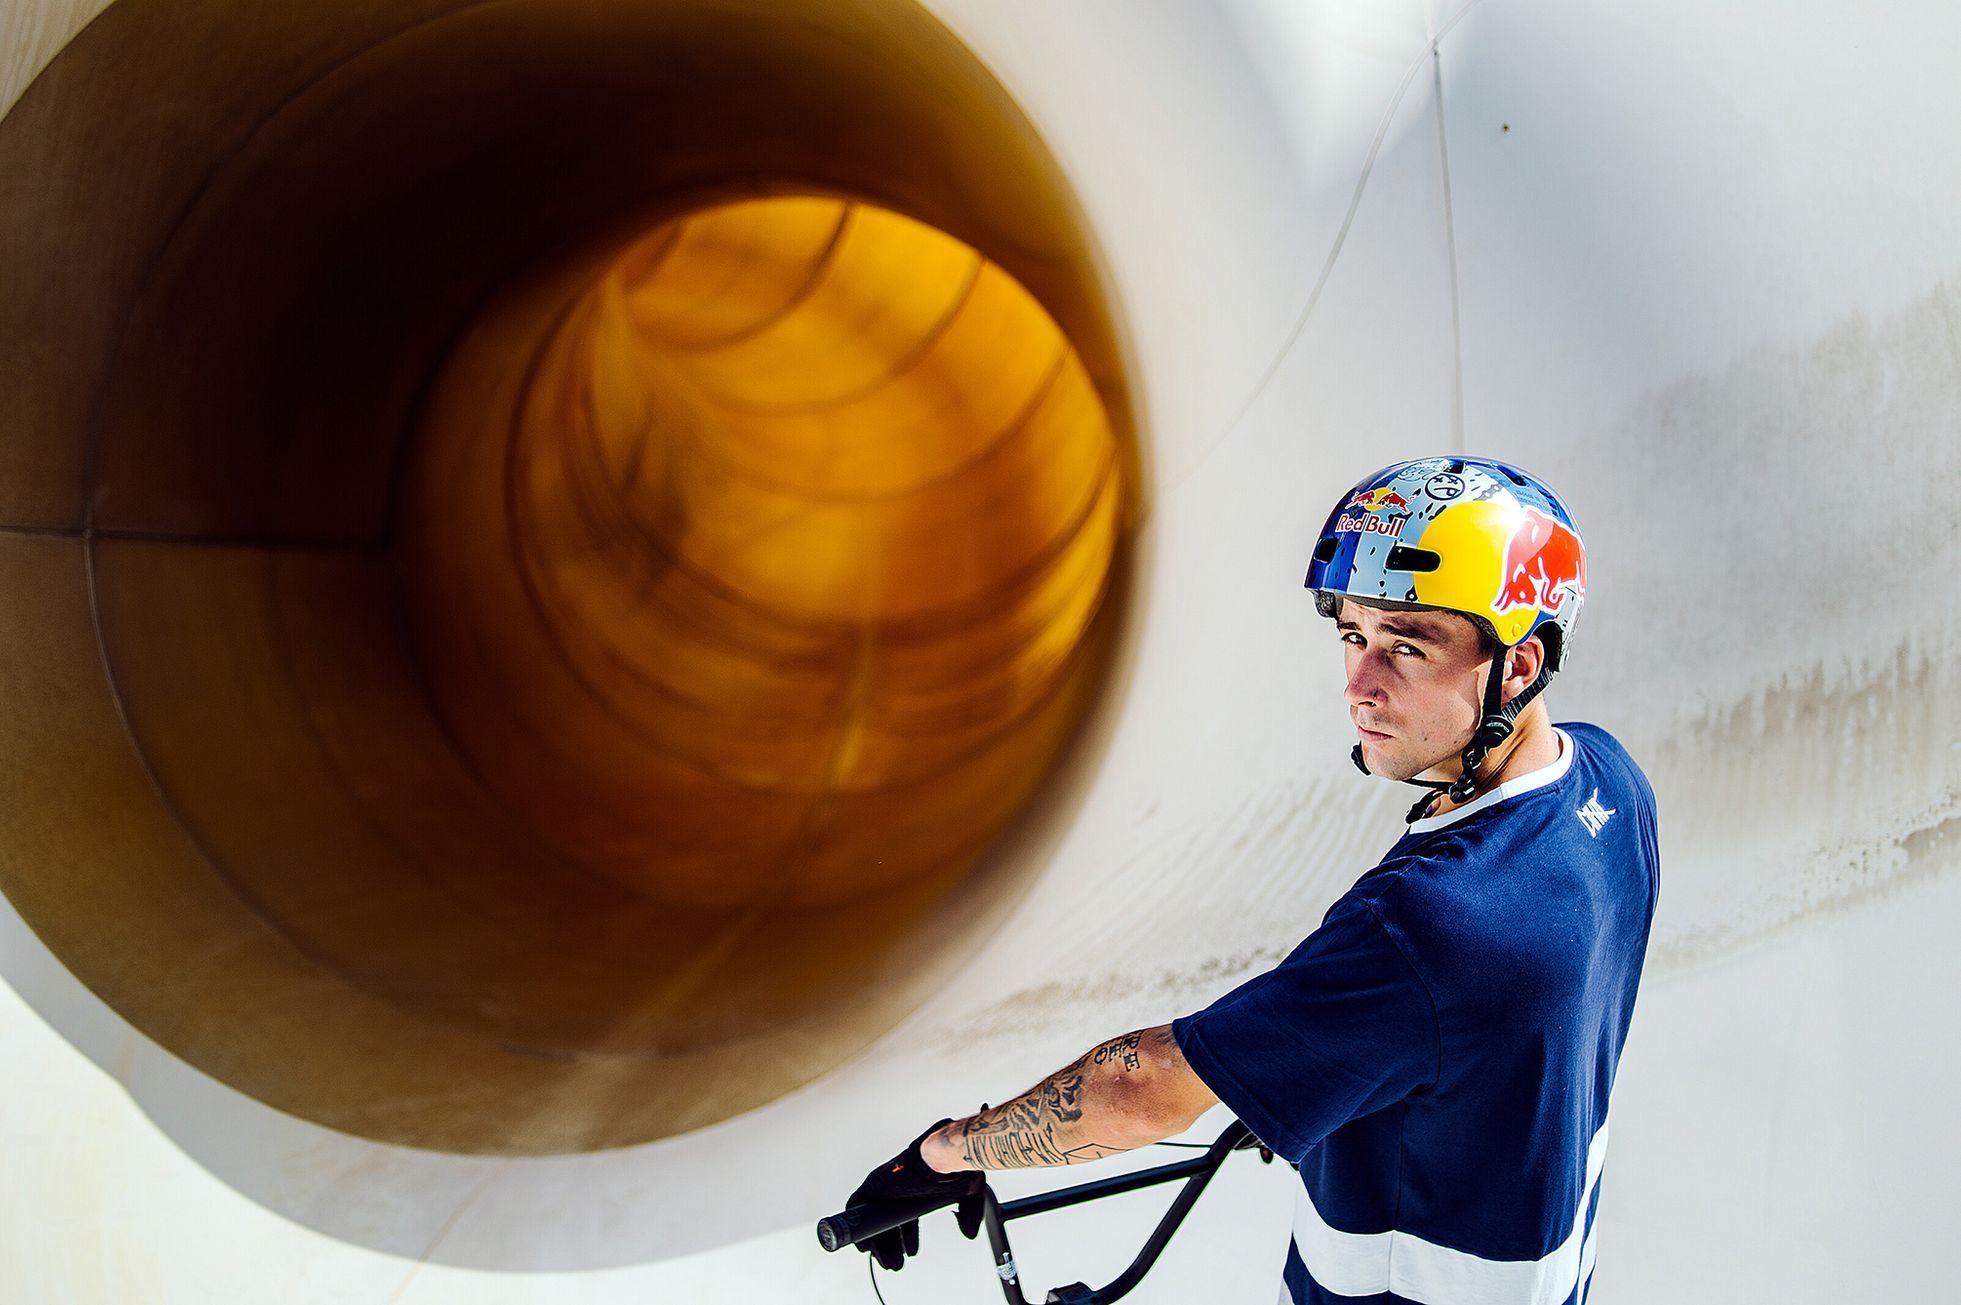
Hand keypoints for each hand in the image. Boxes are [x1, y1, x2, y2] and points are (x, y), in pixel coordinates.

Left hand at [845, 1117, 986, 1269]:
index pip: (905, 1219)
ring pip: (873, 1222)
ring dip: (878, 1245)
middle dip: (891, 1248)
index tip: (911, 1252)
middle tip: (896, 1264)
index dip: (907, 1238)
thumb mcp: (968, 1195)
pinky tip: (866, 1245)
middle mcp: (898, 1191)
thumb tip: (970, 1233)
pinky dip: (858, 1229)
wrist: (940, 1156)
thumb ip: (970, 1214)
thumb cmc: (952, 1167)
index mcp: (916, 1191)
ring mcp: (884, 1189)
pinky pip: (856, 1210)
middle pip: (888, 1225)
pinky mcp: (872, 1187)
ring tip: (889, 1262)